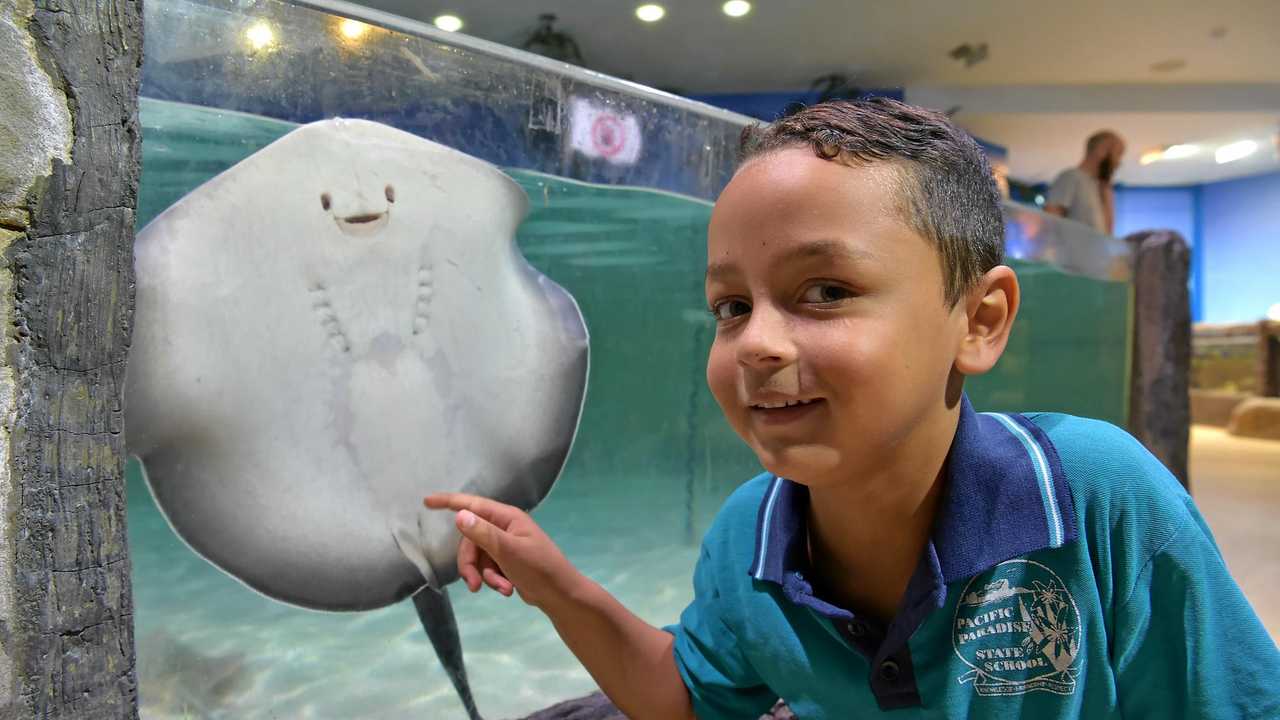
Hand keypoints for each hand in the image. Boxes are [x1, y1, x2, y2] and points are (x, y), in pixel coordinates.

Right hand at [423, 493, 578, 609]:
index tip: (426, 502)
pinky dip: (493, 579)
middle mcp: (504, 527)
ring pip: (477, 557)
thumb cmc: (539, 568)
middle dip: (469, 564)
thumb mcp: (509, 551)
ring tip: (502, 589)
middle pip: (470, 540)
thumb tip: (460, 515)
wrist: (559, 594)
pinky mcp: (506, 561)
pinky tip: (507, 590)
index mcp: (506, 517)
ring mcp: (504, 544)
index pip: (472, 504)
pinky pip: (486, 567)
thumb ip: (484, 534)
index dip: (448, 502)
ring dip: (484, 575)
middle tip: (474, 585)